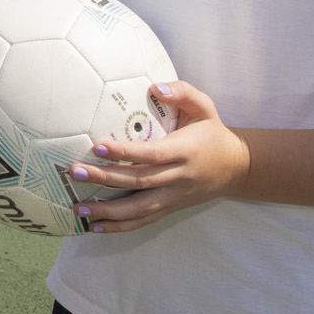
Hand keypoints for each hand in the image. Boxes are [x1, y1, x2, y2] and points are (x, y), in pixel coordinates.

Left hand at [65, 80, 249, 231]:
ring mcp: (175, 196)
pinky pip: (145, 220)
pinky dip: (122, 226)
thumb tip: (155, 87)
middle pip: (140, 182)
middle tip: (75, 172)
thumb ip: (182, 92)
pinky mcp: (172, 207)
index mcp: (184, 151)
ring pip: (140, 208)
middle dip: (106, 179)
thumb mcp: (204, 106)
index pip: (152, 154)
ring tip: (79, 208)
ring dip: (109, 211)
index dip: (125, 153)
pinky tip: (97, 226)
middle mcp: (179, 177)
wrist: (238, 167)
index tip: (97, 147)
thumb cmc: (212, 131)